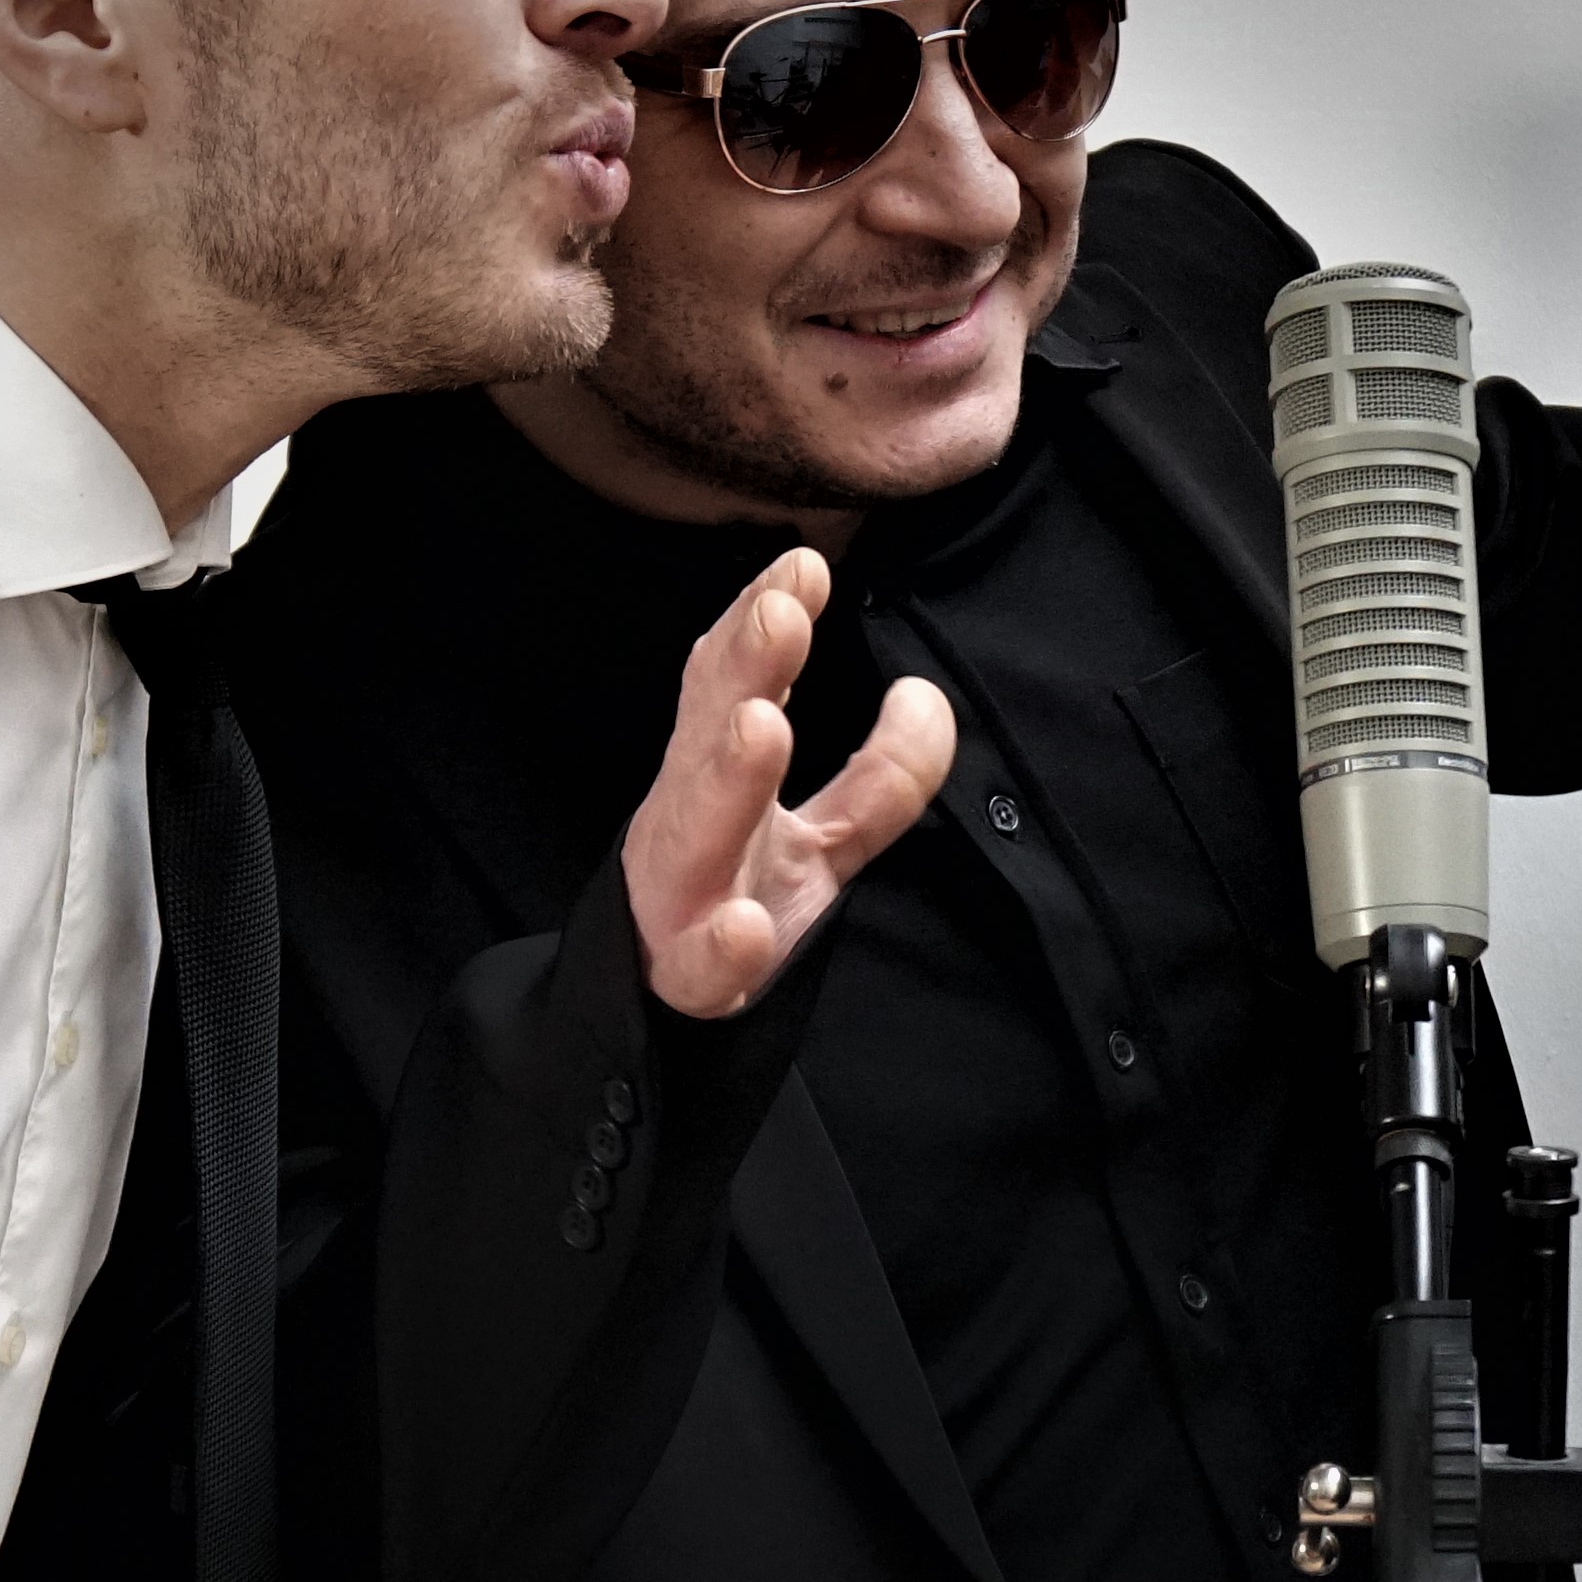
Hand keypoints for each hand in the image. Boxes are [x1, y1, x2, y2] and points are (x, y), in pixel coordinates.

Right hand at [625, 546, 954, 1016]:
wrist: (654, 1018)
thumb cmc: (730, 905)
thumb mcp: (821, 842)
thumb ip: (879, 777)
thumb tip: (927, 694)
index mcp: (714, 777)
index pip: (731, 684)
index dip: (761, 622)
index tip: (803, 563)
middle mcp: (689, 822)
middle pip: (707, 736)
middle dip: (742, 672)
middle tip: (781, 612)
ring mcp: (679, 899)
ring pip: (695, 831)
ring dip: (728, 776)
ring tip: (764, 725)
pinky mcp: (684, 980)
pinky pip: (700, 964)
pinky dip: (721, 946)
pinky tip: (744, 927)